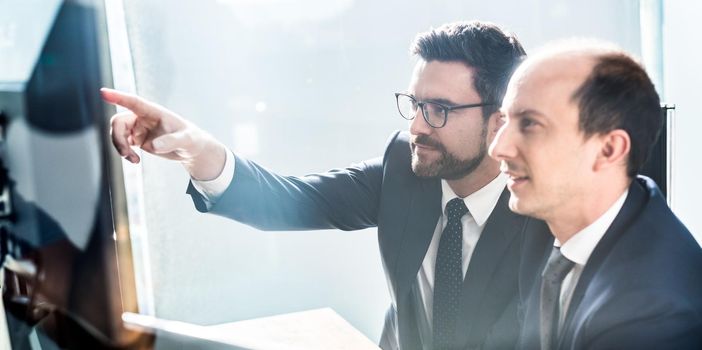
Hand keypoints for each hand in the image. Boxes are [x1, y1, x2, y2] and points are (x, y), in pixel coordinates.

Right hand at [101, 88, 225, 180]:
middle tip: (125, 153)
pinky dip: (124, 153)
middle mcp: (143, 117)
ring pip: (117, 133)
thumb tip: (151, 146)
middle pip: (118, 121)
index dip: (118, 96)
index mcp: (154, 112)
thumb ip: (170, 141)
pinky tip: (134, 160)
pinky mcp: (137, 139)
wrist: (190, 149)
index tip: (103, 92)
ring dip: (120, 147)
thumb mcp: (186, 140)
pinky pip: (122, 143)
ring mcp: (138, 128)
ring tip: (133, 159)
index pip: (133, 102)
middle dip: (117, 138)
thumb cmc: (191, 139)